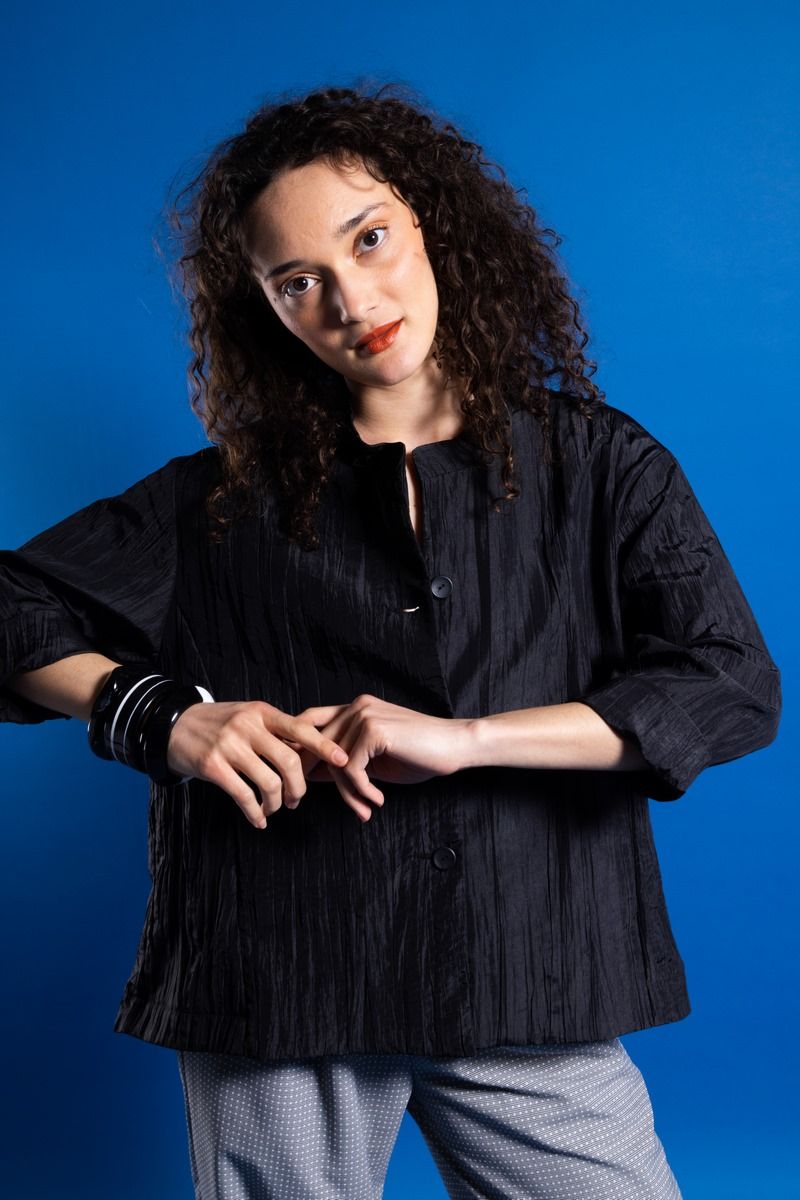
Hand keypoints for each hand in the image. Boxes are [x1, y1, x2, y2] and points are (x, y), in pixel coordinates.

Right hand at [165, 700, 350, 829]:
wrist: (174, 725)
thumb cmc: (220, 724)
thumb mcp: (249, 716)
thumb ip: (275, 731)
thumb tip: (310, 752)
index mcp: (262, 712)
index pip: (300, 728)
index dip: (324, 745)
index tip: (342, 760)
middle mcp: (247, 726)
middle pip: (289, 761)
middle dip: (299, 786)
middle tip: (297, 799)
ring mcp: (229, 745)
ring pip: (268, 782)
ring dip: (276, 803)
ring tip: (274, 808)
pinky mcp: (213, 766)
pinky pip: (243, 796)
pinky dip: (256, 813)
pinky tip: (258, 819)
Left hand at [288, 694, 472, 822]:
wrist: (455, 746)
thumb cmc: (419, 754)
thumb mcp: (374, 760)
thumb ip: (344, 761)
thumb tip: (310, 775)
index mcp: (355, 708)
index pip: (310, 721)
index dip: (299, 748)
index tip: (299, 780)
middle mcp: (356, 707)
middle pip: (319, 748)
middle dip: (322, 782)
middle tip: (329, 807)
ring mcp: (364, 715)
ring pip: (334, 762)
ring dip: (349, 793)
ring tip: (366, 808)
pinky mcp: (374, 731)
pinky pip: (351, 770)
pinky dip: (362, 791)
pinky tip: (378, 800)